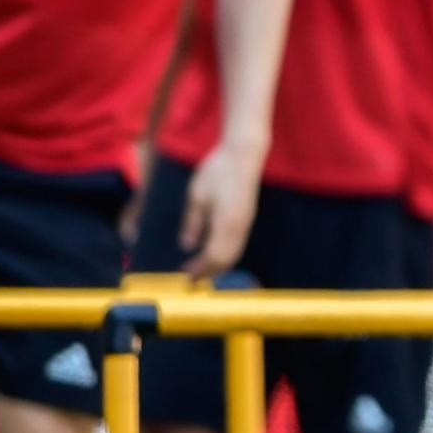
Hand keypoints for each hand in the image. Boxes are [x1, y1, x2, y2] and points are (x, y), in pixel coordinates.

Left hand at [178, 141, 263, 277]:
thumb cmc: (217, 171)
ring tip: (201, 269)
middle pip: (225, 260)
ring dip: (218, 265)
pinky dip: (225, 255)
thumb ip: (192, 222)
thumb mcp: (196, 195)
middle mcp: (239, 228)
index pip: (212, 256)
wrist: (244, 155)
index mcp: (225, 224)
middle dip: (209, 272)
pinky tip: (213, 253)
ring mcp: (245, 223)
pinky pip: (238, 245)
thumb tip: (187, 246)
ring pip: (234, 254)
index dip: (199, 269)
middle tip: (191, 278)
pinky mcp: (247, 218)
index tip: (185, 276)